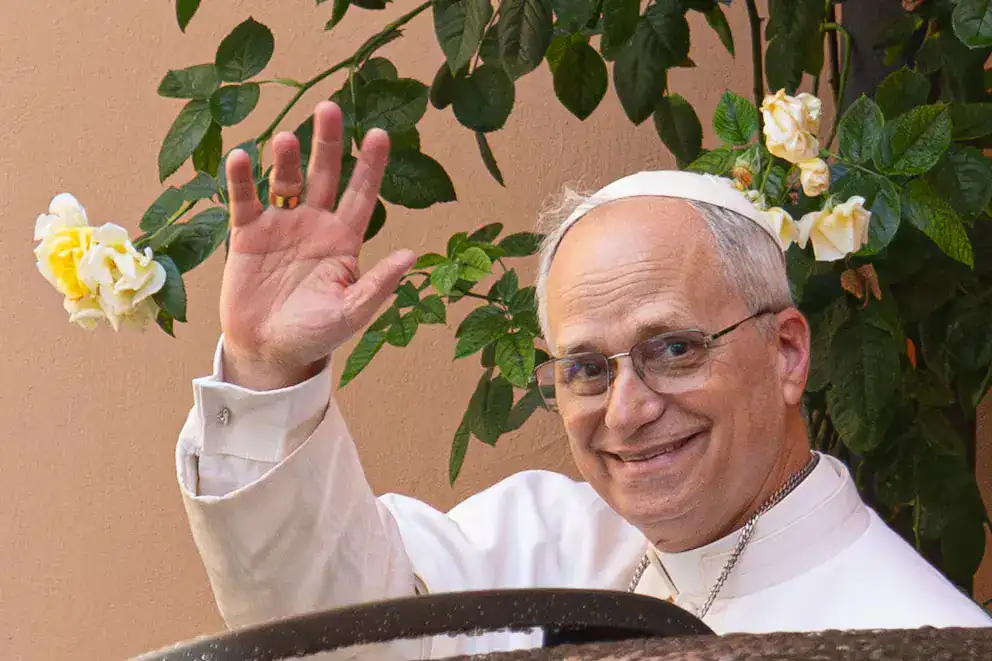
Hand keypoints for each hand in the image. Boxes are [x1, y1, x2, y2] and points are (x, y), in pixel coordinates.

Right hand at [219, 101, 414, 389]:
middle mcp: (315, 224)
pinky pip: (245, 199)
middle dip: (329, 143)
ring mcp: (281, 225)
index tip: (380, 134)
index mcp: (345, 240)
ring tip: (288, 139)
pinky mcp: (247, 234)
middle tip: (330, 108)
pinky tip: (243, 158)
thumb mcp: (351, 313)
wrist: (269, 351)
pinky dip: (242, 179)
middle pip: (324, 174)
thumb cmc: (316, 335)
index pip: (362, 195)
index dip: (371, 165)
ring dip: (286, 158)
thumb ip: (377, 285)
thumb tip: (412, 255)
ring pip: (285, 180)